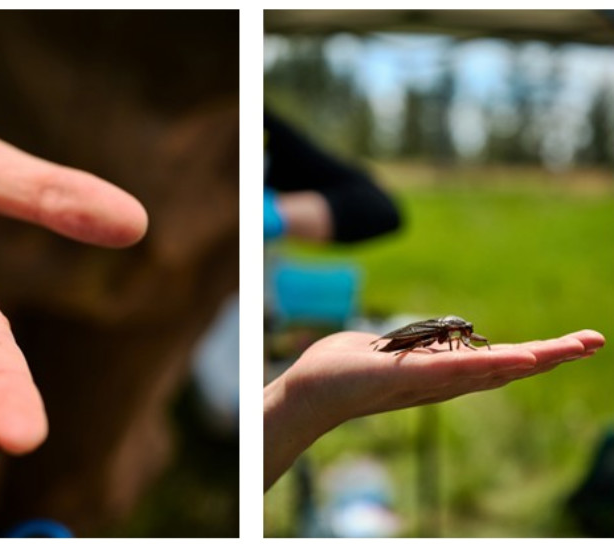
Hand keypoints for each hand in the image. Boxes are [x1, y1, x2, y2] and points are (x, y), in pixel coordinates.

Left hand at [264, 328, 604, 488]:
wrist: (307, 389)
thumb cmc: (344, 368)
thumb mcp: (392, 350)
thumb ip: (418, 346)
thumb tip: (434, 336)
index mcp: (442, 374)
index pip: (499, 363)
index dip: (538, 354)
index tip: (579, 342)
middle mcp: (442, 383)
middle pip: (507, 369)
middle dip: (552, 356)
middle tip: (595, 342)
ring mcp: (427, 381)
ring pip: (489, 370)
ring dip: (533, 358)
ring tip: (572, 348)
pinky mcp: (405, 376)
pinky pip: (452, 370)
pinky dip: (487, 365)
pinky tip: (518, 360)